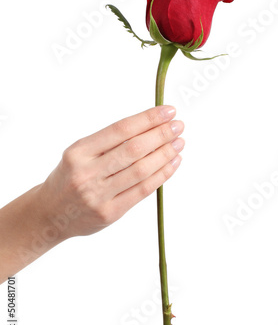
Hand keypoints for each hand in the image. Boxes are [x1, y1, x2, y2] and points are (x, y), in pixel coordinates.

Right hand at [39, 105, 183, 237]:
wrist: (50, 213)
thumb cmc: (71, 177)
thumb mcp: (80, 153)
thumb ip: (110, 143)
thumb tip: (152, 126)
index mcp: (79, 151)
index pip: (120, 129)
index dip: (148, 119)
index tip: (167, 111)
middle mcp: (87, 172)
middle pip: (133, 149)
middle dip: (161, 134)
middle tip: (179, 125)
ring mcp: (98, 195)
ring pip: (141, 170)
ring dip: (165, 154)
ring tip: (179, 143)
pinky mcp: (109, 213)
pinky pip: (142, 191)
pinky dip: (161, 175)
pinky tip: (173, 163)